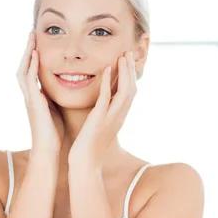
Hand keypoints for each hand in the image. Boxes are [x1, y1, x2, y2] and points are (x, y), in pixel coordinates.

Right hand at [17, 30, 63, 151]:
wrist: (48, 151)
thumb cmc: (55, 134)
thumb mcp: (57, 111)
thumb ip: (57, 98)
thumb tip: (68, 88)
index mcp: (36, 96)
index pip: (33, 71)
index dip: (35, 56)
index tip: (39, 41)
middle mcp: (30, 95)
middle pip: (25, 66)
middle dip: (28, 49)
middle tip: (32, 32)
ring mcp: (29, 98)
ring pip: (24, 69)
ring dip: (27, 52)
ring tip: (32, 37)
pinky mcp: (33, 102)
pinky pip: (30, 80)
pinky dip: (32, 66)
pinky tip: (36, 54)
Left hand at [68, 51, 136, 170]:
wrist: (85, 164)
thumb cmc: (90, 149)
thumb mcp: (100, 129)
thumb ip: (104, 116)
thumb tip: (102, 107)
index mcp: (119, 117)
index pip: (130, 93)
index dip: (131, 77)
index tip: (128, 62)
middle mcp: (119, 116)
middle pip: (132, 89)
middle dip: (131, 71)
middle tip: (129, 53)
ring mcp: (111, 117)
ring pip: (124, 91)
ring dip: (124, 72)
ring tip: (123, 56)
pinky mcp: (99, 119)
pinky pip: (106, 97)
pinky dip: (108, 82)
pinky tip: (107, 69)